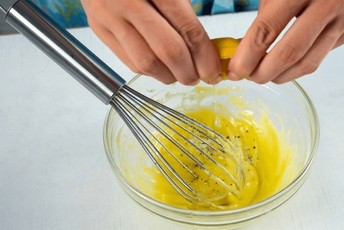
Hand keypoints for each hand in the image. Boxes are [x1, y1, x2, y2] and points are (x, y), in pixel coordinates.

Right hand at [81, 0, 220, 84]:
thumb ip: (186, 11)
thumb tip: (207, 50)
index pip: (188, 30)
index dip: (205, 57)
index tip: (213, 71)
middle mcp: (128, 1)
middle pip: (168, 51)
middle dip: (189, 72)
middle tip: (199, 77)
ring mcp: (109, 16)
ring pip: (147, 63)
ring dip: (169, 76)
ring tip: (181, 74)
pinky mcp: (99, 28)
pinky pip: (129, 61)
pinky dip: (150, 71)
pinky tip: (161, 68)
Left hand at [228, 0, 343, 83]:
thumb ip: (262, 20)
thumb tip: (244, 55)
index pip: (266, 30)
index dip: (247, 56)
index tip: (235, 71)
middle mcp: (328, 2)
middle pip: (289, 53)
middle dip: (263, 72)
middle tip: (248, 77)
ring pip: (308, 63)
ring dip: (281, 76)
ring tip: (265, 75)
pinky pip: (320, 56)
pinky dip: (299, 65)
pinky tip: (287, 63)